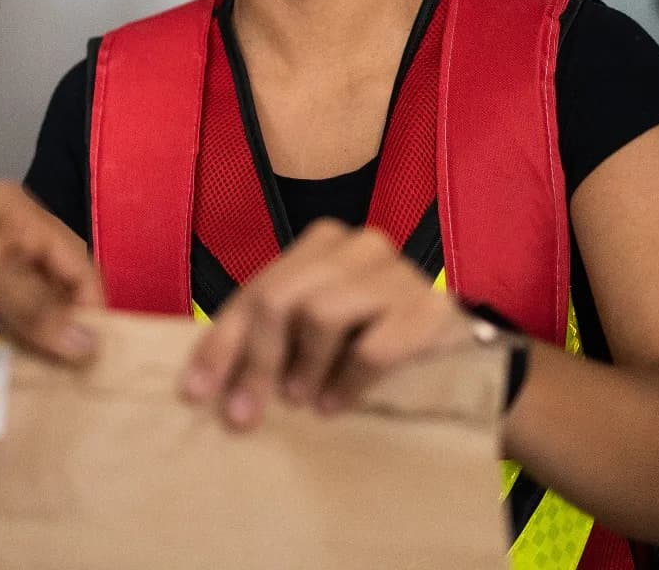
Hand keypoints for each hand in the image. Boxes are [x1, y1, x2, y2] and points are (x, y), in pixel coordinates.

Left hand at [0, 180, 103, 364]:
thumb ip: (36, 304)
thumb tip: (88, 346)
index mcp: (23, 213)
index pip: (77, 261)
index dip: (89, 305)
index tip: (93, 353)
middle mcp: (7, 228)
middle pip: (53, 279)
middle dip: (62, 320)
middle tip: (66, 368)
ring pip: (24, 296)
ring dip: (32, 329)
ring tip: (38, 371)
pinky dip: (3, 329)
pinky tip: (1, 355)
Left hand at [181, 219, 477, 428]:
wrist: (464, 353)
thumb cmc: (375, 339)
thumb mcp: (316, 332)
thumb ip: (271, 337)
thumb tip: (206, 384)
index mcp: (320, 244)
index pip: (255, 291)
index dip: (221, 343)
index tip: (195, 393)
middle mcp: (357, 246)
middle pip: (281, 299)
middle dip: (256, 361)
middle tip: (243, 415)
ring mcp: (397, 271)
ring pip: (322, 314)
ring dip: (305, 367)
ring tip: (302, 402)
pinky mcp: (430, 306)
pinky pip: (372, 347)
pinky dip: (347, 382)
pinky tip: (335, 406)